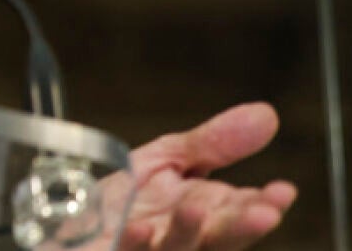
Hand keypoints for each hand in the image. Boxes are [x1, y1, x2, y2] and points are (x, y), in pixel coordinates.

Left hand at [110, 103, 297, 249]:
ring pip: (177, 249)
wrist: (68, 225)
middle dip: (241, 226)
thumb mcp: (167, 159)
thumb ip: (214, 143)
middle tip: (265, 213)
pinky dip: (135, 243)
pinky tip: (138, 228)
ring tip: (197, 209)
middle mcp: (182, 238)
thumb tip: (266, 115)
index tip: (283, 191)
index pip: (241, 211)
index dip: (263, 204)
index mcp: (202, 213)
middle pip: (217, 237)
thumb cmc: (122, 199)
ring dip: (188, 232)